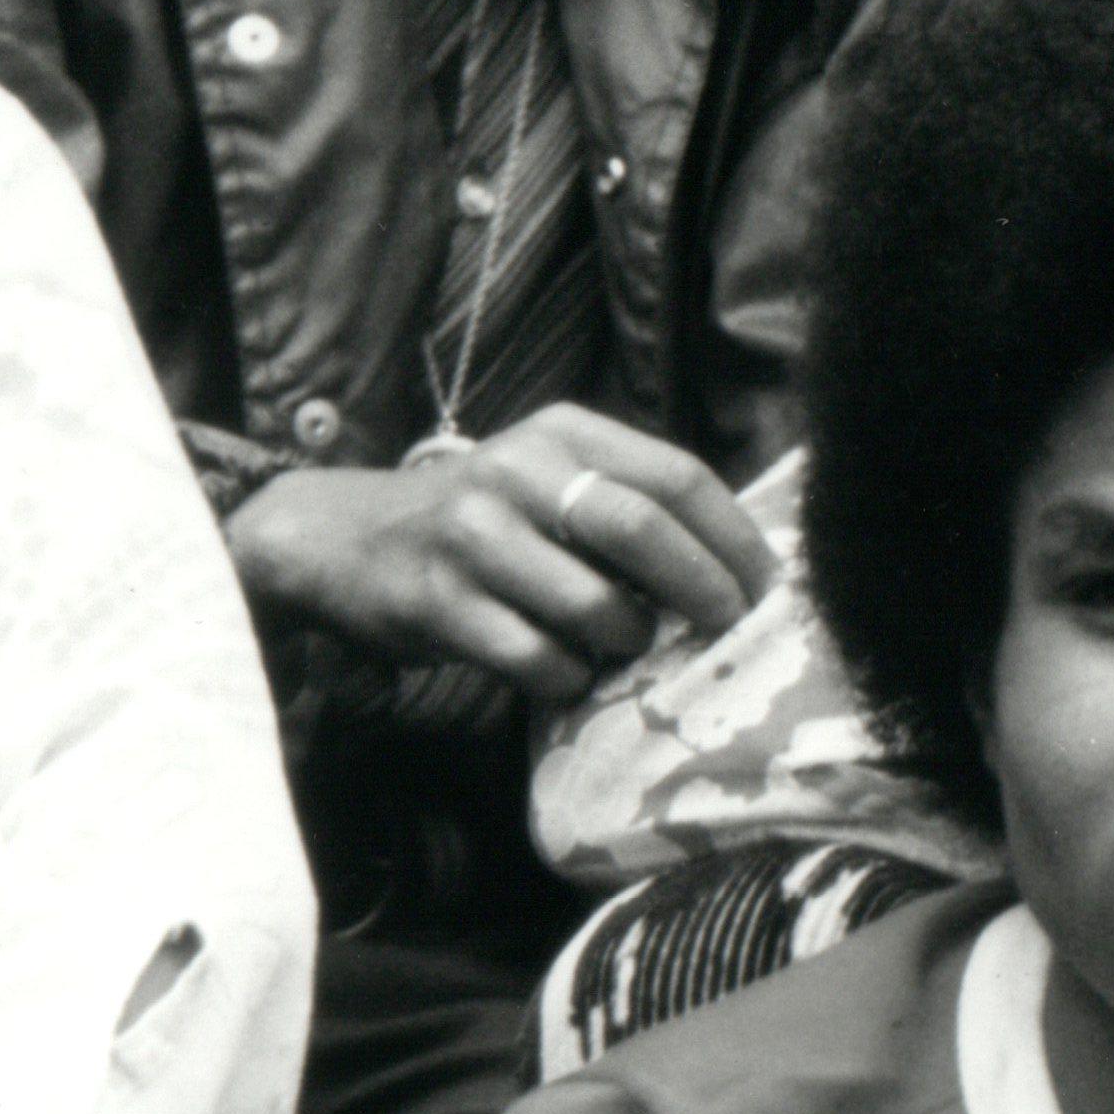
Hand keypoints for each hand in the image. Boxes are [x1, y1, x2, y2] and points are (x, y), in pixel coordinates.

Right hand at [225, 402, 777, 709]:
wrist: (345, 538)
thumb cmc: (480, 519)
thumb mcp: (548, 480)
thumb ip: (627, 503)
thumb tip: (737, 567)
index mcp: (562, 434)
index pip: (675, 476)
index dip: (733, 539)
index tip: (769, 588)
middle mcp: (517, 472)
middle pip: (641, 531)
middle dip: (703, 591)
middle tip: (730, 630)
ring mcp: (473, 537)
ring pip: (594, 608)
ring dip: (627, 643)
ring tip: (623, 648)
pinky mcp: (439, 604)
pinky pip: (538, 661)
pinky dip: (569, 679)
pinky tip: (565, 673)